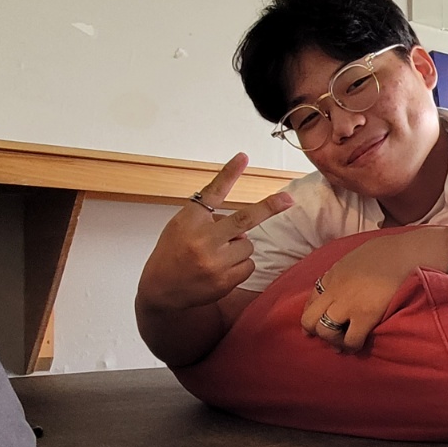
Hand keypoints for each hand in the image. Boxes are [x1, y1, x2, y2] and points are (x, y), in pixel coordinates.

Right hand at [138, 153, 294, 312]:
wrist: (160, 289)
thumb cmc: (172, 253)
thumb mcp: (182, 226)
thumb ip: (210, 219)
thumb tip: (244, 230)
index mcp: (191, 220)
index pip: (213, 192)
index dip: (229, 173)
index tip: (243, 157)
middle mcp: (203, 239)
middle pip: (244, 220)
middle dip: (270, 207)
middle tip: (287, 200)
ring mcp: (214, 261)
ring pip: (248, 246)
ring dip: (239, 249)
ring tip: (216, 256)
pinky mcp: (224, 280)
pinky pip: (249, 265)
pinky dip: (239, 266)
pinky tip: (220, 270)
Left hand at [300, 228, 447, 350]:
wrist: (409, 253)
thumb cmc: (391, 250)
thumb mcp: (358, 255)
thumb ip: (347, 270)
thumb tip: (349, 279)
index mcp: (333, 274)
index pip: (311, 300)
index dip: (314, 314)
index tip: (320, 322)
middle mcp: (334, 290)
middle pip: (309, 319)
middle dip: (316, 331)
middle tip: (331, 336)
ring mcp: (347, 304)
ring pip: (324, 332)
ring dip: (333, 340)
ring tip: (345, 342)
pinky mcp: (364, 316)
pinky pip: (350, 340)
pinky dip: (352, 346)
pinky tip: (360, 345)